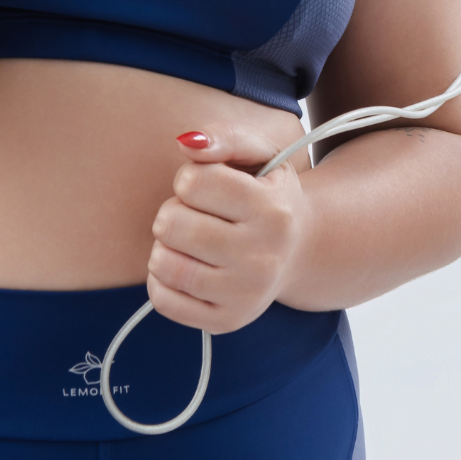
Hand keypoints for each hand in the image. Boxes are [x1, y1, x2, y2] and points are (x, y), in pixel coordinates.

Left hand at [147, 123, 304, 333]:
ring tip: (188, 241)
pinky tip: (185, 266)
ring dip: (164, 246)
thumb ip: (225, 138)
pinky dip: (161, 281)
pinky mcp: (227, 321)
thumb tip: (186, 143)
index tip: (205, 186)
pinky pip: (164, 300)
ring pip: (164, 264)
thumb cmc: (267, 195)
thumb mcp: (260, 154)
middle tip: (196, 215)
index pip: (193, 182)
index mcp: (272, 209)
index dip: (188, 179)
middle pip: (171, 224)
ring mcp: (246, 294)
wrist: (300, 250)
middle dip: (174, 212)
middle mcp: (263, 256)